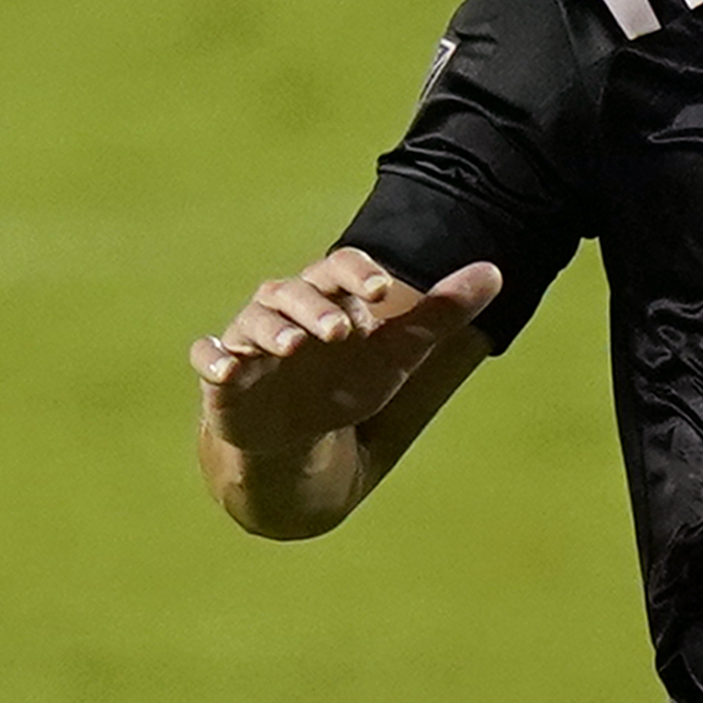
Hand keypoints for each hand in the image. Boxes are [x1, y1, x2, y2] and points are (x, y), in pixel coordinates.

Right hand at [192, 247, 500, 456]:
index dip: (356, 273)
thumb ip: (442, 313)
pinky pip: (207, 358)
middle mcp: (285, 310)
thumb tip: (494, 271)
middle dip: (316, 308)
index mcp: (329, 297)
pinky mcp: (222, 375)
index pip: (338, 268)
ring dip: (270, 331)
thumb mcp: (400, 352)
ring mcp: (250, 341)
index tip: (379, 291)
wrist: (298, 434)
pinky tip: (228, 369)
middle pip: (294, 292)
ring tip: (293, 347)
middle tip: (342, 332)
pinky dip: (213, 360)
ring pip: (253, 322)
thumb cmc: (347, 380)